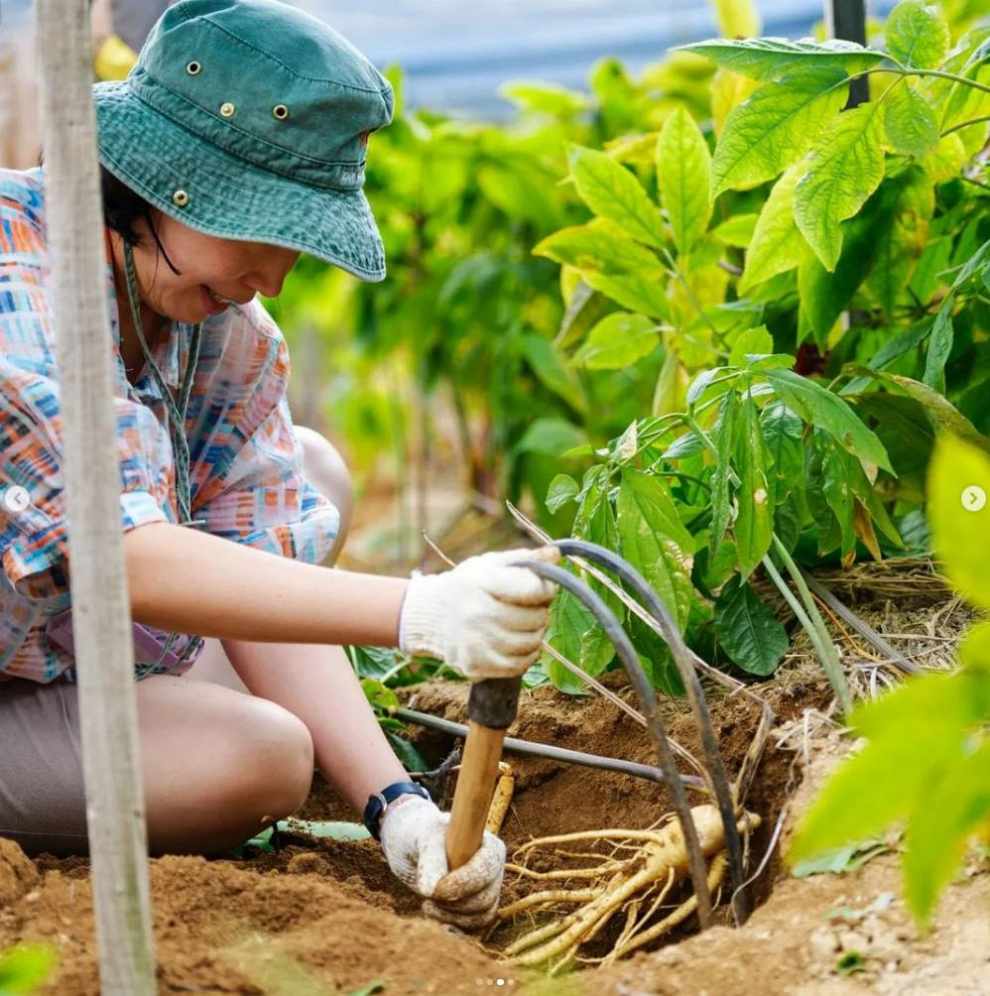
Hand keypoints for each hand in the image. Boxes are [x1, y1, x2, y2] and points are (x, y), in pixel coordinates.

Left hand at [380, 795, 505, 928]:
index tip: (437, 890)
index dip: (464, 883)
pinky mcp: (476, 910)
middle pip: (485, 898)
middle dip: (454, 902)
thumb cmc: (419, 834)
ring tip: (427, 904)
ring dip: (451, 917)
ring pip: (480, 917)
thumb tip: (432, 890)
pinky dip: (455, 930)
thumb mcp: (423, 839)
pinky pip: (474, 929)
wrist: (410, 847)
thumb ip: (430, 859)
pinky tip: (436, 921)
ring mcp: (487, 891)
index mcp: (489, 846)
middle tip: (426, 895)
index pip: (486, 869)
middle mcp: (493, 870)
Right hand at [398, 545, 559, 680]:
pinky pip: (516, 667)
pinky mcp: (473, 664)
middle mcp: (475, 612)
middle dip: (540, 614)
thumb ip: (526, 560)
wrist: (432, 615)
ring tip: (524, 626)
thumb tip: (557, 554)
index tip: (542, 590)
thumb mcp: (492, 564)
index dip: (546, 590)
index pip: (533, 589)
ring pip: (529, 645)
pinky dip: (524, 657)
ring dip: (535, 636)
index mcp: (481, 581)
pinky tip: (517, 645)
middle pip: (534, 619)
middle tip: (531, 609)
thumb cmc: (471, 585)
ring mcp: (473, 641)